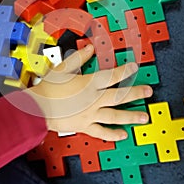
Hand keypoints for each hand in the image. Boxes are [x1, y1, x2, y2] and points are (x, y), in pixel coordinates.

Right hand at [25, 44, 152, 140]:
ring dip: (130, 116)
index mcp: (88, 84)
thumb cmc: (48, 89)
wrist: (36, 108)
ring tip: (143, 117)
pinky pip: (101, 132)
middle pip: (118, 96)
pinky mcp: (84, 126)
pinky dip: (112, 134)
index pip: (111, 76)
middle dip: (135, 93)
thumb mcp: (63, 68)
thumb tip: (90, 48)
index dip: (124, 71)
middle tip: (148, 92)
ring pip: (114, 116)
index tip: (134, 67)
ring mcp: (90, 115)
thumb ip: (78, 58)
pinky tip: (122, 135)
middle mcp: (92, 100)